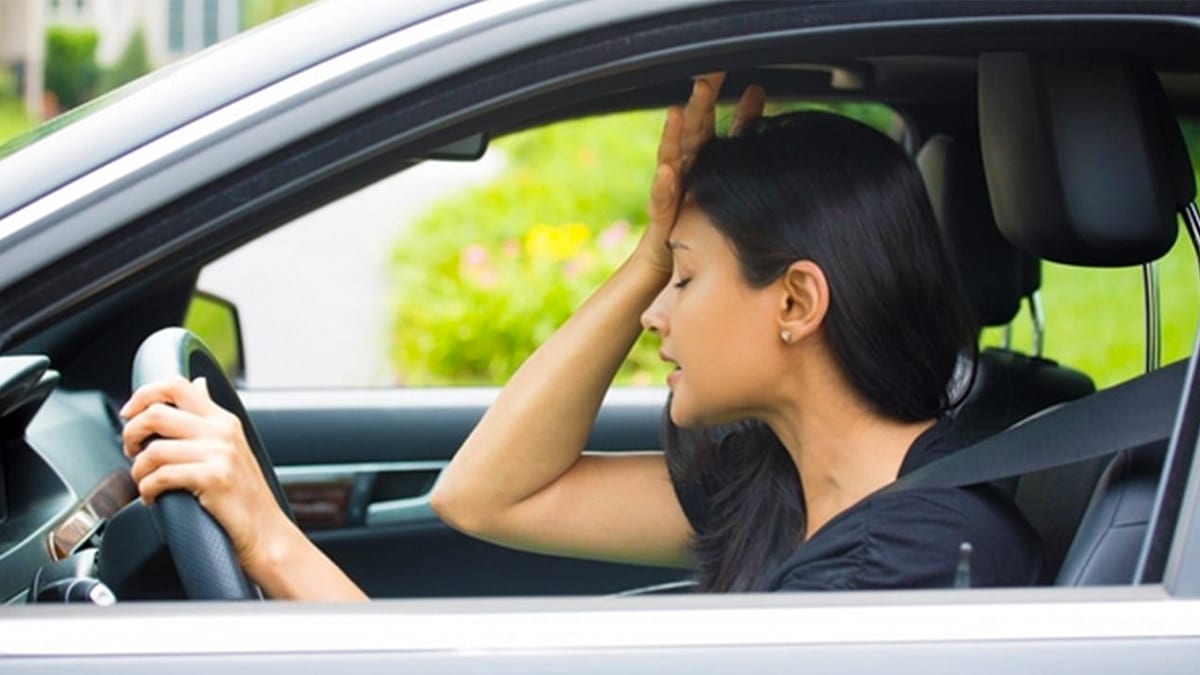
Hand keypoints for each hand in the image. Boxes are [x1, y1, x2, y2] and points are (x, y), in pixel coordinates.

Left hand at [120, 378, 288, 569]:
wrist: (266, 533)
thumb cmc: (244, 497)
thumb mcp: (232, 447)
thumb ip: (210, 418)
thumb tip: (198, 385)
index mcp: (224, 420)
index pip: (177, 385)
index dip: (144, 394)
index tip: (129, 412)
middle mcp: (222, 431)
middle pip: (157, 413)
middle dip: (131, 433)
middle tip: (131, 451)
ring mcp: (219, 453)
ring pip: (153, 450)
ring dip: (138, 470)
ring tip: (144, 482)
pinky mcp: (212, 478)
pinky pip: (160, 477)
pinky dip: (147, 490)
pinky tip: (152, 498)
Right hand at [636, 73, 766, 274]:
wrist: (677, 267)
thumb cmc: (711, 237)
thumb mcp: (742, 209)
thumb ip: (762, 190)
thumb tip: (803, 186)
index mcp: (714, 169)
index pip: (730, 135)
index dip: (743, 113)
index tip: (757, 90)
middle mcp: (691, 174)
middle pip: (697, 132)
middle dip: (702, 104)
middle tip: (708, 77)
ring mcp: (674, 193)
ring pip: (674, 157)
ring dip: (675, 135)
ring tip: (677, 113)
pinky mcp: (663, 218)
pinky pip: (662, 199)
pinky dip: (664, 185)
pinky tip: (669, 171)